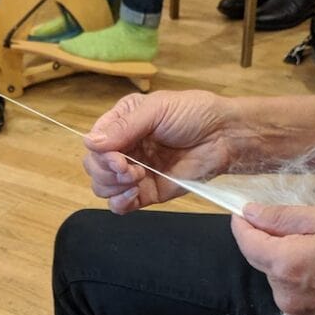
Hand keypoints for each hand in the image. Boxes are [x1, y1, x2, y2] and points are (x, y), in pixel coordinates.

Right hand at [83, 89, 233, 212]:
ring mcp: (135, 172)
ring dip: (113, 186)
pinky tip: (132, 195)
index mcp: (122, 123)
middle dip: (106, 171)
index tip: (119, 159)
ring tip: (137, 178)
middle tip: (130, 170)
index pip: (94, 143)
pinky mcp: (148, 192)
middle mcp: (125, 147)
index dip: (100, 155)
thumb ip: (124, 126)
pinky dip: (119, 203)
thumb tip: (89, 142)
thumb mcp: (157, 109)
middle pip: (94, 167)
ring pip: (103, 187)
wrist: (224, 136)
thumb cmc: (194, 113)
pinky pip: (120, 205)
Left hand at [231, 203, 314, 314]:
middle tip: (309, 234)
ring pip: (278, 281)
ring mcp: (295, 313)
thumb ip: (282, 217)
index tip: (245, 213)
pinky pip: (293, 300)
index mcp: (285, 262)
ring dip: (290, 267)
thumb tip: (249, 213)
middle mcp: (283, 293)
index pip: (246, 242)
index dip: (243, 225)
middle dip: (276, 245)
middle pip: (264, 262)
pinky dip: (302, 288)